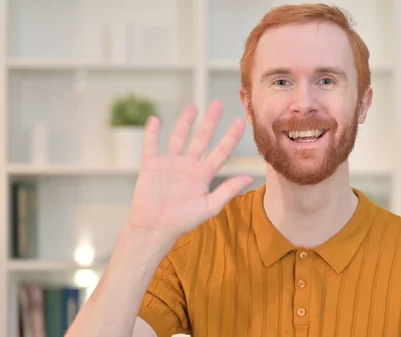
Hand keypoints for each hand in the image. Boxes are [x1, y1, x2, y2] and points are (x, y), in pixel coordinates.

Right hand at [126, 101, 253, 240]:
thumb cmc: (183, 221)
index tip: (240, 122)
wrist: (155, 228)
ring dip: (185, 122)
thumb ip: (228, 190)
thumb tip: (249, 178)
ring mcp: (170, 163)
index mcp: (203, 175)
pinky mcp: (151, 165)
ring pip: (179, 137)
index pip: (221, 152)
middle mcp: (188, 165)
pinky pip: (152, 145)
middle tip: (217, 104)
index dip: (230, 137)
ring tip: (192, 107)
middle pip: (201, 139)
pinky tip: (155, 120)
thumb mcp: (210, 206)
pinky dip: (152, 133)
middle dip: (210, 122)